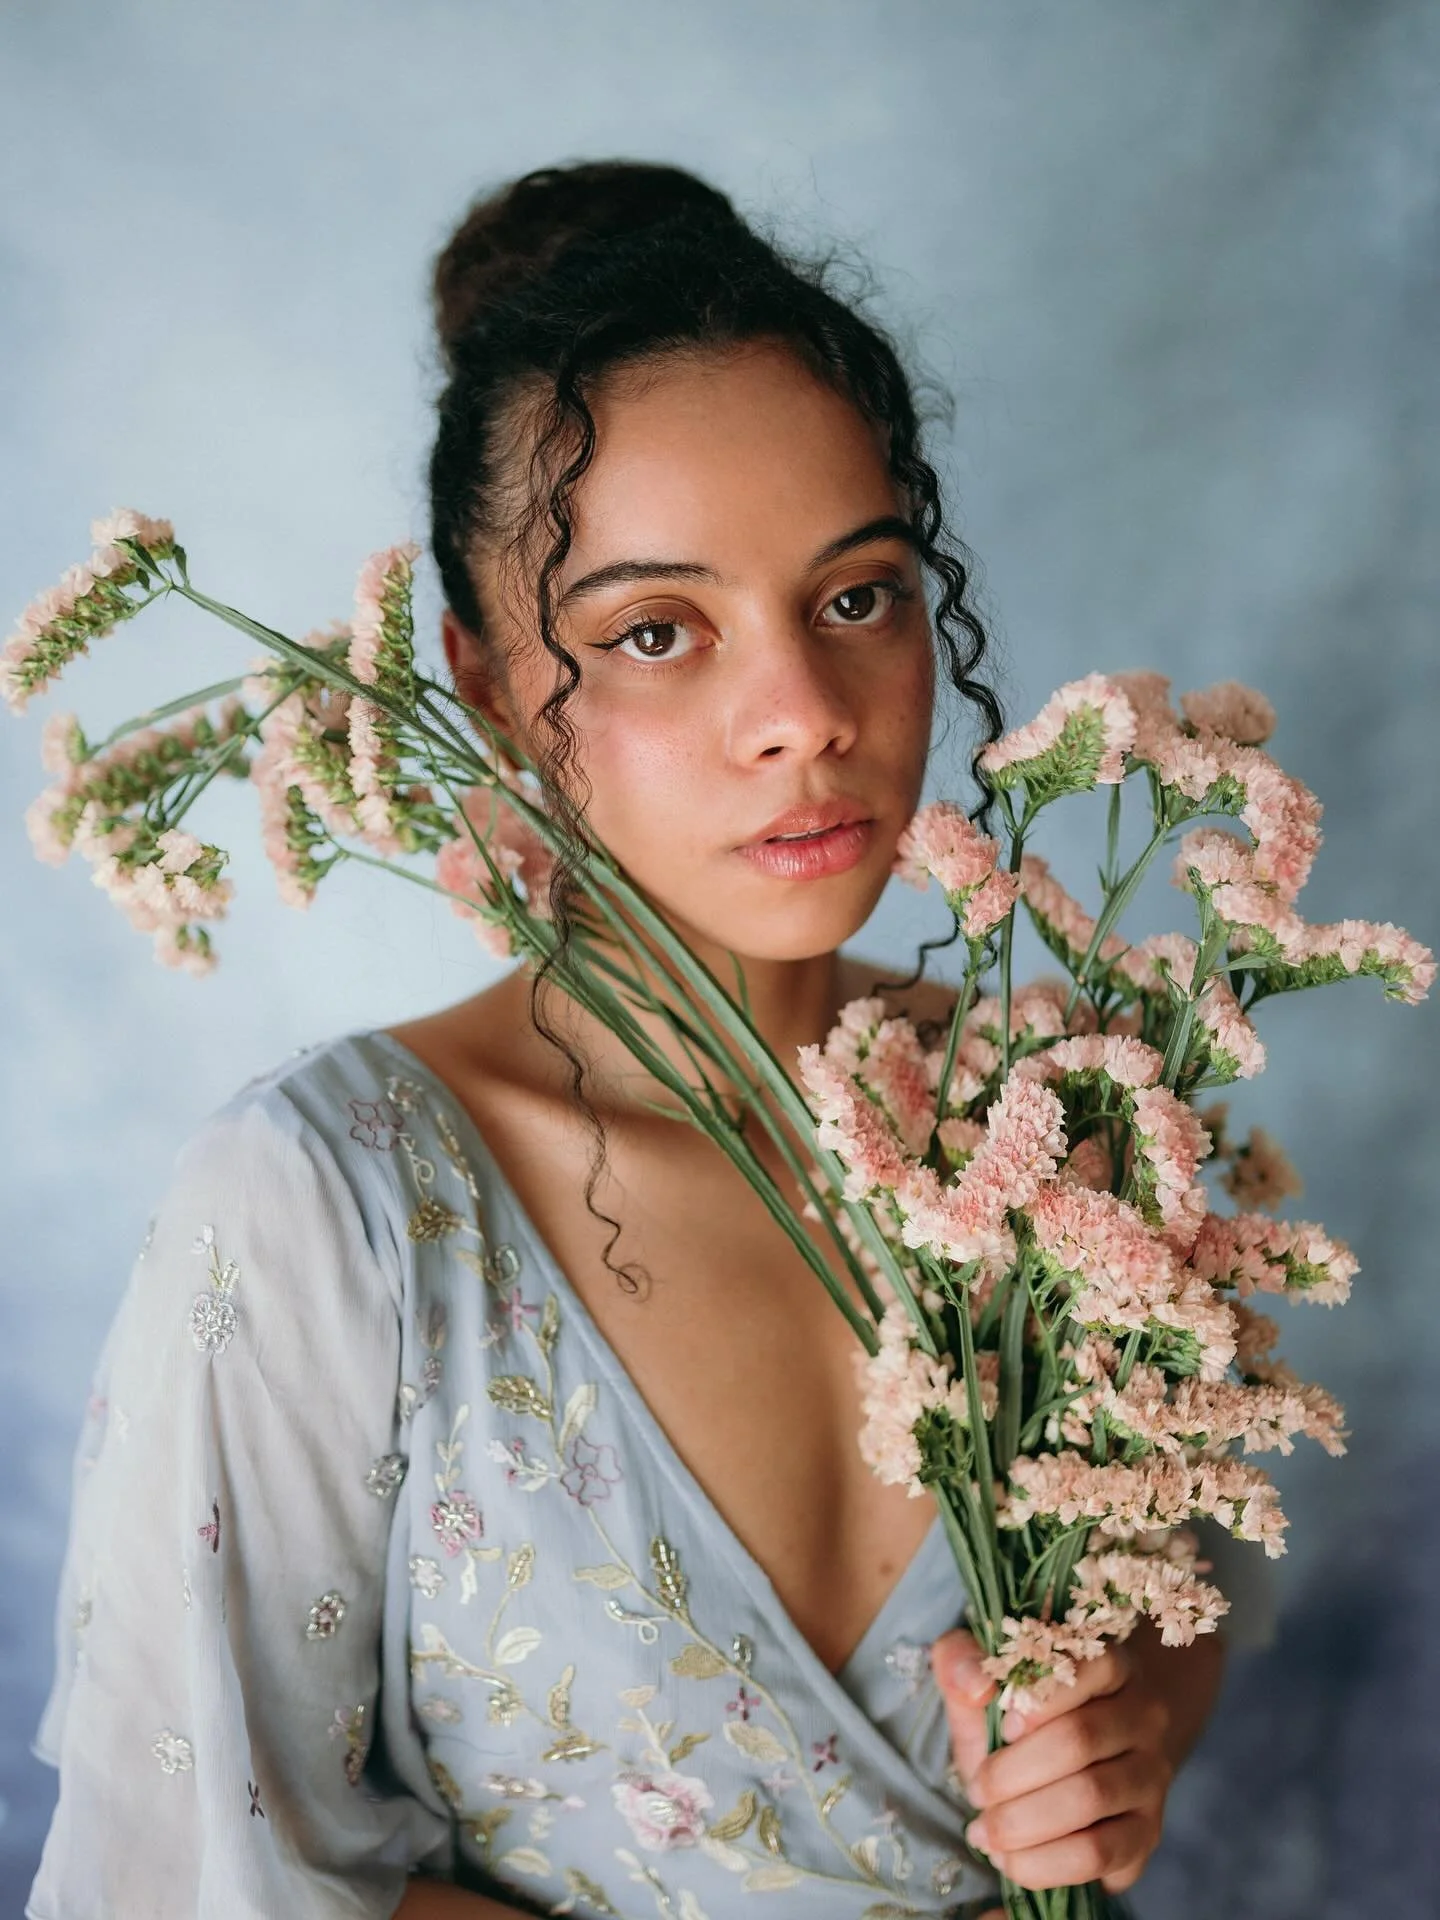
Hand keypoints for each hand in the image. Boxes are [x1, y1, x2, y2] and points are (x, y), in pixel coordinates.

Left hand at [931, 1620, 1220, 1903]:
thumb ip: (962, 1661)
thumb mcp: (985, 1682)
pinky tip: (1011, 1859)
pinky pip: (1100, 1853)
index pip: (1089, 1667)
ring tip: (985, 1830)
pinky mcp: (1145, 1834)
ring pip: (1090, 1798)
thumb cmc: (1017, 1719)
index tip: (1003, 1726)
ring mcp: (1151, 1777)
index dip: (1037, 1699)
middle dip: (1012, 1773)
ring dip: (1023, 1820)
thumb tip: (976, 1685)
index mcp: (1111, 1666)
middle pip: (1080, 1739)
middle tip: (976, 1791)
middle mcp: (1144, 1717)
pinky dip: (1045, 1862)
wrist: (1059, 1771)